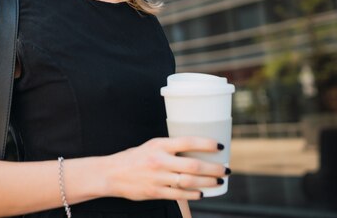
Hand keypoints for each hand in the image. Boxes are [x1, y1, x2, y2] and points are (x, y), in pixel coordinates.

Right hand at [103, 136, 228, 200]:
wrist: (111, 174)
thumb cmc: (133, 158)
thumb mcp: (150, 146)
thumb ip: (169, 148)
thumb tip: (194, 150)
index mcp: (159, 145)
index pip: (187, 141)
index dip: (206, 143)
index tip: (220, 146)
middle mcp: (159, 161)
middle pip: (193, 165)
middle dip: (214, 168)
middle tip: (226, 169)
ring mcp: (158, 178)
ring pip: (189, 181)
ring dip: (208, 182)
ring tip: (219, 181)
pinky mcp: (155, 192)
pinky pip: (179, 194)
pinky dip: (193, 194)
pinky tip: (202, 193)